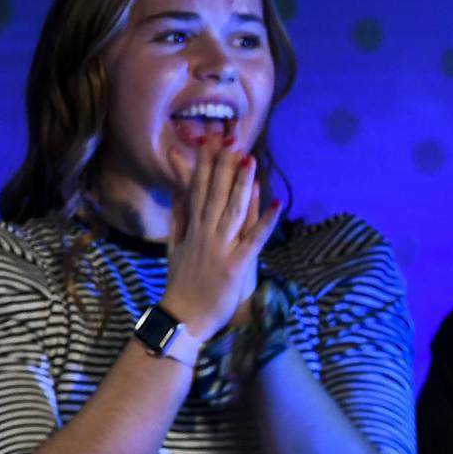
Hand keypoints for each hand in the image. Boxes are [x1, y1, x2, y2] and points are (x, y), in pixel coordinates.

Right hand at [161, 144, 280, 340]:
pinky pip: (253, 239)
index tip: (210, 138)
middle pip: (214, 192)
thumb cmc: (182, 283)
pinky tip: (277, 202)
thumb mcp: (175, 244)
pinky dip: (266, 221)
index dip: (205, 161)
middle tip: (230, 134)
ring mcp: (219, 248)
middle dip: (223, 163)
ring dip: (241, 183)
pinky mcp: (234, 265)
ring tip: (250, 158)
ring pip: (232, 210)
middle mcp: (204, 233)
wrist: (181, 318)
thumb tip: (180, 187)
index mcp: (191, 227)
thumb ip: (179, 215)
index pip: (198, 187)